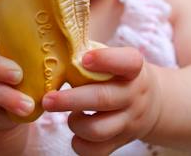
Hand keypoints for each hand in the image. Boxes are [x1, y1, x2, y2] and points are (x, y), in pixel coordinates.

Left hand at [42, 47, 161, 154]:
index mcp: (133, 69)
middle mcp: (134, 95)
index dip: (106, 59)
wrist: (152, 103)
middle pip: (103, 99)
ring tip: (69, 115)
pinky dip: (80, 144)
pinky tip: (76, 132)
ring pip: (98, 130)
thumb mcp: (117, 59)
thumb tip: (58, 52)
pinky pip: (98, 151)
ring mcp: (129, 121)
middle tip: (48, 99)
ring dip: (75, 123)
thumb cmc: (121, 74)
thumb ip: (93, 55)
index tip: (84, 59)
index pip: (128, 62)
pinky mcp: (122, 141)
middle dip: (70, 100)